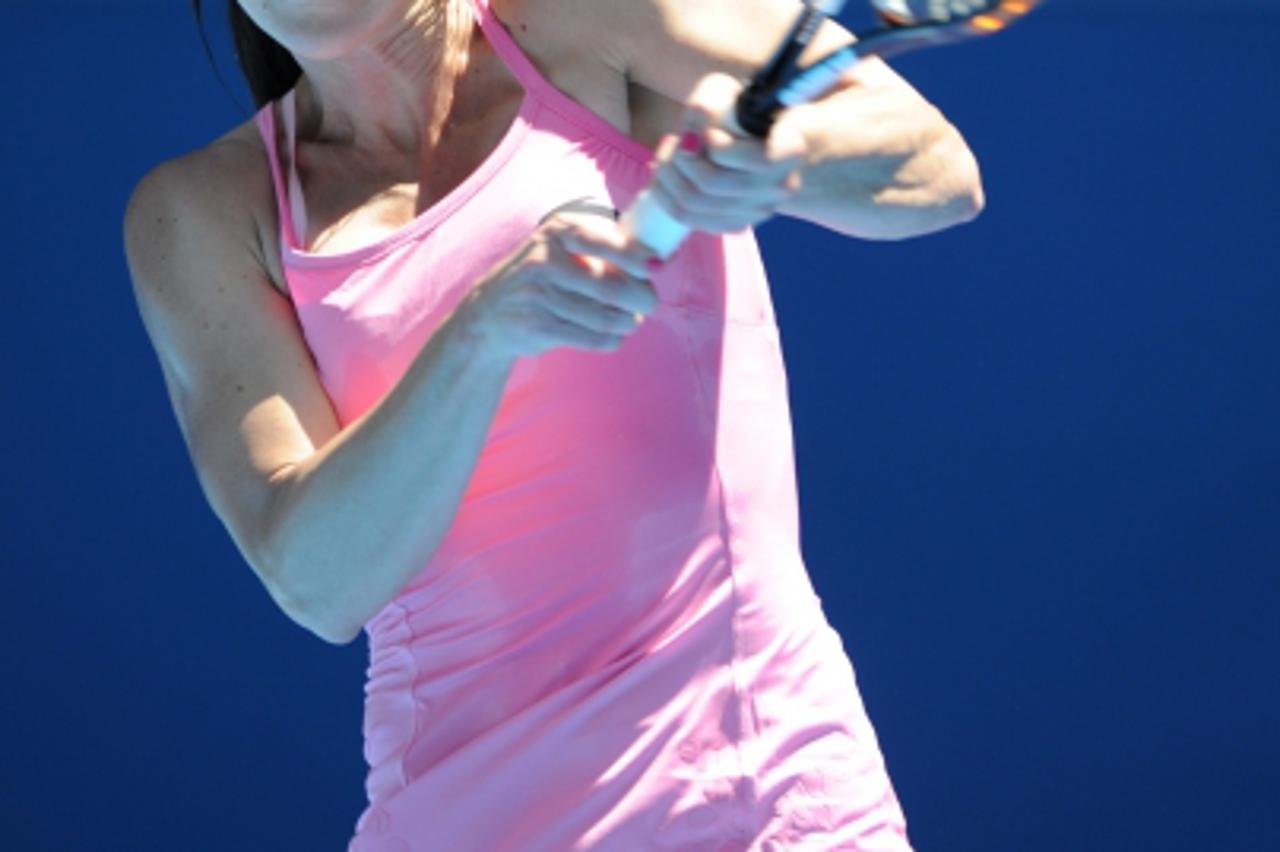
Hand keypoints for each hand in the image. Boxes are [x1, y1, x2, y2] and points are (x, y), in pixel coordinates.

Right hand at [461, 212, 661, 361]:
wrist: (488, 316)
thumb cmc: (541, 278)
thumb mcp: (560, 249)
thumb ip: (604, 249)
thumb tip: (659, 261)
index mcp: (555, 233)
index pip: (602, 241)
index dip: (634, 256)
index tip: (657, 267)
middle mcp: (544, 261)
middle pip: (611, 287)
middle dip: (641, 298)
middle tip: (649, 302)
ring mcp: (539, 296)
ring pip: (605, 317)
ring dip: (628, 322)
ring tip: (632, 320)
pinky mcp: (539, 327)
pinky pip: (592, 337)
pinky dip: (612, 339)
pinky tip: (614, 335)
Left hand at [648, 72, 807, 233]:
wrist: (749, 138)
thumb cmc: (735, 110)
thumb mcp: (723, 92)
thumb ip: (707, 105)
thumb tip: (690, 139)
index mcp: (790, 150)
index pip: (760, 161)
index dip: (724, 149)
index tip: (709, 134)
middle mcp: (780, 186)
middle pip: (715, 183)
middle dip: (681, 159)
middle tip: (674, 139)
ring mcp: (759, 210)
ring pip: (696, 202)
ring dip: (668, 174)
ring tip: (666, 153)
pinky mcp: (736, 224)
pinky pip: (689, 218)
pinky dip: (666, 194)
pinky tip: (663, 175)